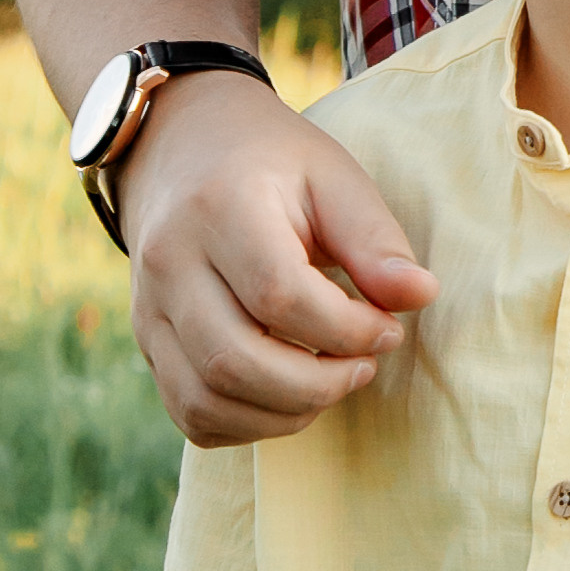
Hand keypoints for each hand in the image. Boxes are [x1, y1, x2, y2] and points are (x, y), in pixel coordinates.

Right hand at [121, 72, 436, 446]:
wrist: (181, 146)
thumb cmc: (272, 163)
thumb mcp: (332, 177)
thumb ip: (375, 239)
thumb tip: (422, 296)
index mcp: (219, 207)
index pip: (280, 295)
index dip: (346, 328)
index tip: (388, 328)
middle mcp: (169, 261)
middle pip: (237, 360)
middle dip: (318, 384)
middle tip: (365, 365)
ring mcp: (148, 307)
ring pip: (208, 399)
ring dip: (286, 412)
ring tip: (332, 379)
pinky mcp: (147, 341)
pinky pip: (191, 413)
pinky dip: (248, 424)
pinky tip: (290, 394)